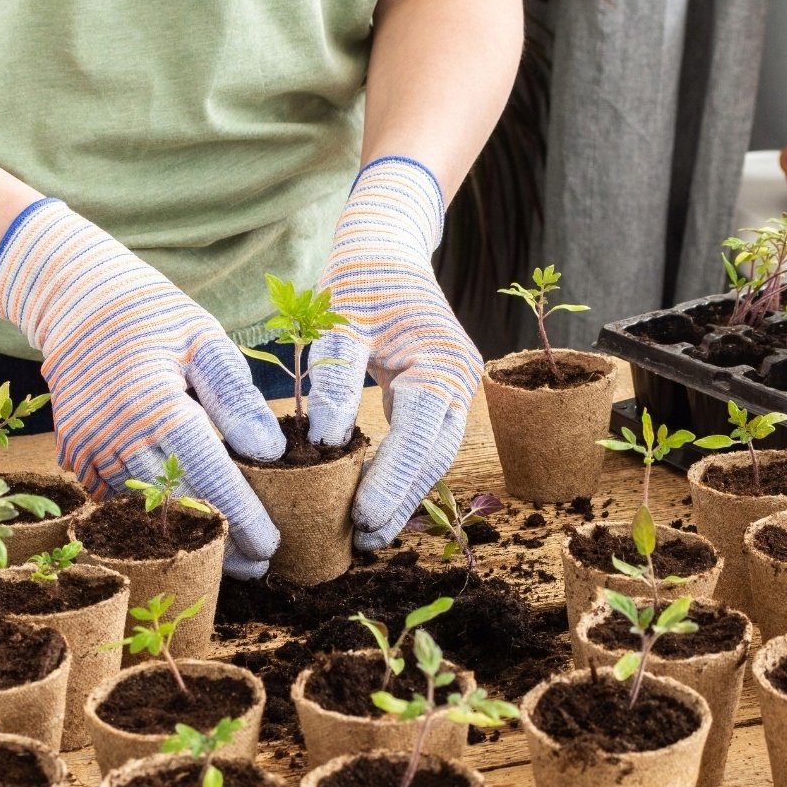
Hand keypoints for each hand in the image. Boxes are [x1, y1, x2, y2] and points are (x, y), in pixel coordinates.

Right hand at [0, 199, 283, 578]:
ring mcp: (87, 448)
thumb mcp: (204, 338)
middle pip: (174, 504)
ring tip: (228, 557)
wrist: (76, 300)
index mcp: (152, 401)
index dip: (239, 514)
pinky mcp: (75, 454)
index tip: (269, 544)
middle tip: (257, 564)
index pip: (206, 473)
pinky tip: (184, 529)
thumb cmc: (154, 316)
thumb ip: (237, 396)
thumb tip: (270, 453)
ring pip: (142, 511)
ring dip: (185, 536)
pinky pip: (116, 499)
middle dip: (217, 540)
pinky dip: (151, 517)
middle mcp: (113, 433)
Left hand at [308, 158, 481, 549]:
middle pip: (434, 456)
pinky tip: (377, 499)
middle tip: (362, 541)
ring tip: (367, 534)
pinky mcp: (441, 392)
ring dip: (404, 495)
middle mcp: (460, 380)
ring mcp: (456, 387)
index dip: (392, 481)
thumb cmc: (359, 277)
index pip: (419, 435)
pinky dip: (403, 472)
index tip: (361, 519)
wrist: (387, 245)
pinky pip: (426, 442)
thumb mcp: (338, 317)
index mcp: (442, 362)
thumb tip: (326, 442)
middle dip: (400, 501)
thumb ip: (333, 377)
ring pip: (434, 455)